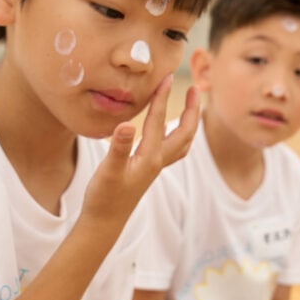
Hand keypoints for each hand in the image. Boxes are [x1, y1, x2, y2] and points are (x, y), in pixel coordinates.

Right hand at [83, 76, 198, 219]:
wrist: (104, 222)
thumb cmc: (104, 198)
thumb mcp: (108, 171)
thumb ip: (118, 148)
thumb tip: (127, 124)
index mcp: (149, 157)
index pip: (159, 121)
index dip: (162, 97)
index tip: (168, 77)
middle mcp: (157, 161)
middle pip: (184, 132)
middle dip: (192, 109)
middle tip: (196, 88)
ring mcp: (155, 167)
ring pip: (182, 141)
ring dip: (189, 122)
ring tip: (192, 105)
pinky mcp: (148, 171)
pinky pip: (172, 149)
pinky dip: (178, 135)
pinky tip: (169, 130)